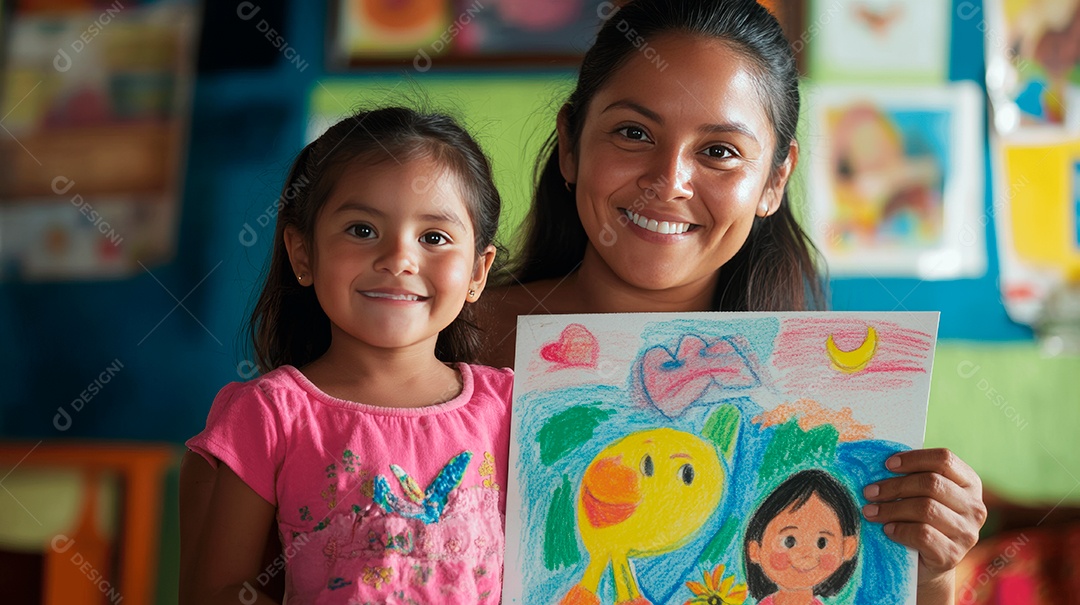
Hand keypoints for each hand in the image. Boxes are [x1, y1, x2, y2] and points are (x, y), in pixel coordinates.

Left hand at [861, 448, 986, 594]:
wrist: (926, 563)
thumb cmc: (920, 519)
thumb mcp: (920, 495)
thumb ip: (912, 477)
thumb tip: (879, 462)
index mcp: (969, 484)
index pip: (945, 460)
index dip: (914, 459)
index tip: (887, 465)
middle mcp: (974, 507)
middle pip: (932, 484)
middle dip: (894, 486)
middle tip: (869, 492)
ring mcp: (967, 533)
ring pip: (926, 509)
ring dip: (891, 508)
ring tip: (871, 511)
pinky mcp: (953, 555)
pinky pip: (923, 535)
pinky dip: (900, 529)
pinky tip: (887, 529)